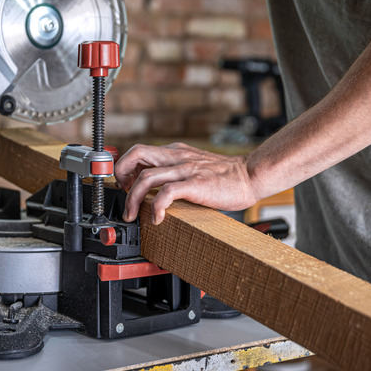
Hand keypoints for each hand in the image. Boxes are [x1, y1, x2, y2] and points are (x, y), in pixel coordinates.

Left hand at [114, 143, 260, 224]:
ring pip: (147, 177)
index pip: (139, 151)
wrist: (250, 176)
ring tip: (132, 215)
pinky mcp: (195, 184)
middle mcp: (176, 157)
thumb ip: (174, 171)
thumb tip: (153, 188)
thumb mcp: (192, 166)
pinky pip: (167, 193)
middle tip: (122, 195)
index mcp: (174, 152)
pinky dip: (156, 207)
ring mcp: (186, 169)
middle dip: (120, 175)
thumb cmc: (223, 176)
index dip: (125, 167)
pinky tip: (157, 219)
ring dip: (133, 198)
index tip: (125, 185)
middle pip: (136, 154)